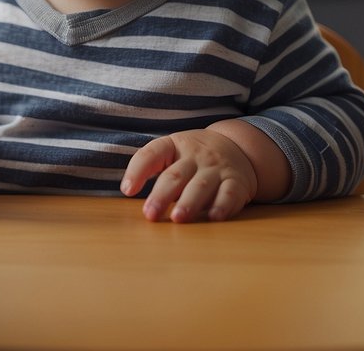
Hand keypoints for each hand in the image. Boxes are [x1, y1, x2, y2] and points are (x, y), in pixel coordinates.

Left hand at [121, 129, 257, 222]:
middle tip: (150, 215)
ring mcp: (217, 168)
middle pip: (175, 175)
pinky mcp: (236, 182)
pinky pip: (229, 194)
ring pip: (201, 185)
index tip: (127, 190)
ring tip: (177, 219)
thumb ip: (153, 168)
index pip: (152, 154)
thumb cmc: (193, 156)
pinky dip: (222, 206)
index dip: (137, 171)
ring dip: (188, 203)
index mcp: (173, 145)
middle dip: (161, 195)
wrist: (237, 146)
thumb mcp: (172, 153)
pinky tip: (213, 217)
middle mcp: (195, 155)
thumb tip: (129, 194)